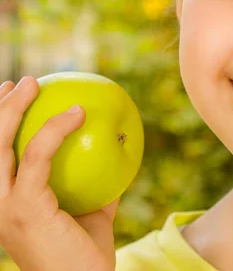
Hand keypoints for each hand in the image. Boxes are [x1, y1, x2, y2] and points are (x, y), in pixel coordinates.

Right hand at [0, 77, 117, 270]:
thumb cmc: (86, 253)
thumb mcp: (92, 212)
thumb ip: (98, 185)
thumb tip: (118, 153)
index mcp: (7, 204)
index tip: (11, 95)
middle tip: (21, 82)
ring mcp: (5, 206)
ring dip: (12, 110)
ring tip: (32, 84)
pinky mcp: (23, 208)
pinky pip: (38, 156)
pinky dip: (55, 130)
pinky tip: (77, 113)